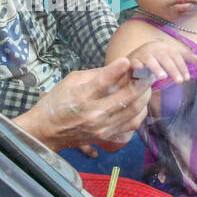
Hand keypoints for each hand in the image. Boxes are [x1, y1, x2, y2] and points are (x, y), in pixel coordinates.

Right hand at [13, 58, 151, 151]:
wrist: (48, 130)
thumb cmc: (58, 101)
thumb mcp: (70, 81)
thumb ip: (95, 75)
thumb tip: (118, 68)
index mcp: (81, 97)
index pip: (102, 82)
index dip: (116, 70)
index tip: (127, 60)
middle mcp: (94, 114)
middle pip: (126, 97)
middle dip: (141, 82)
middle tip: (148, 72)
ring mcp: (102, 127)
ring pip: (134, 111)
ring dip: (144, 96)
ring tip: (148, 85)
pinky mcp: (107, 136)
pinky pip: (132, 124)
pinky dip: (140, 112)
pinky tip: (141, 102)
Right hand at [125, 38, 195, 83]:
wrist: (135, 55)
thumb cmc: (155, 57)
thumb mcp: (168, 55)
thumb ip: (182, 57)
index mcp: (164, 47)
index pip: (175, 55)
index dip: (182, 66)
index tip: (187, 78)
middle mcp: (154, 48)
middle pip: (165, 58)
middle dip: (173, 69)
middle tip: (180, 81)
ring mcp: (143, 53)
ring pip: (150, 60)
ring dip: (157, 68)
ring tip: (163, 77)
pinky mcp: (133, 59)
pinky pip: (135, 62)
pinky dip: (137, 64)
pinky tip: (139, 69)